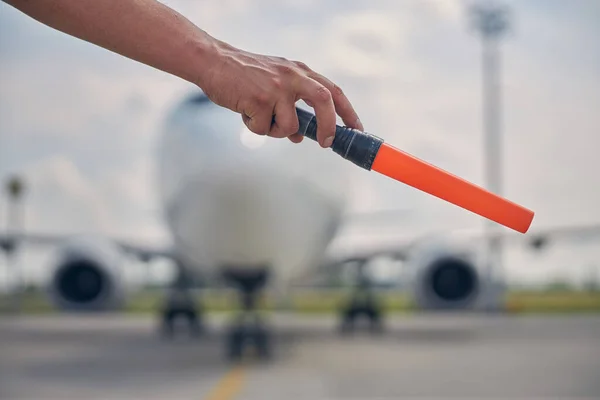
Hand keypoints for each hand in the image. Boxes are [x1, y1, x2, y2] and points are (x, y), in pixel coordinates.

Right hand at [197, 41, 363, 146]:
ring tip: (258, 117)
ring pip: (290, 126)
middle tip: (325, 143)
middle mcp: (292, 76)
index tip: (356, 129)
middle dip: (329, 127)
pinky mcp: (259, 98)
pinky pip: (263, 128)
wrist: (213, 62)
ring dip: (276, 131)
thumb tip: (298, 136)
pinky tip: (244, 111)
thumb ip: (291, 107)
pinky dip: (253, 127)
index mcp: (299, 71)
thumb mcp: (274, 86)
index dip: (347, 111)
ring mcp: (277, 87)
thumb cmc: (244, 77)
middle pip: (325, 101)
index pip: (332, 91)